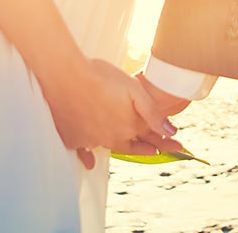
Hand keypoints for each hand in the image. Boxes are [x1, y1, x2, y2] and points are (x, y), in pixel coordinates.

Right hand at [43, 59, 183, 168]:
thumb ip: (152, 112)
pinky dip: (88, 157)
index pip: (149, 139)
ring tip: (127, 146)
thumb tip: (170, 132)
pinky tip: (90, 162)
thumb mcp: (133, 89)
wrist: (65, 75)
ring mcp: (90, 140)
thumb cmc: (100, 76)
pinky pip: (83, 153)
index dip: (162, 143)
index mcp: (127, 126)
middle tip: (155, 150)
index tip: (172, 147)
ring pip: (108, 147)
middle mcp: (110, 138)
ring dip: (119, 147)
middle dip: (144, 147)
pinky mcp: (72, 139)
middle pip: (131, 146)